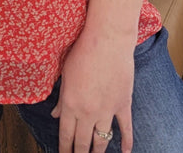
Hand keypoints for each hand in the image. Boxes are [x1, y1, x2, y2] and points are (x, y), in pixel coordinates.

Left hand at [52, 26, 135, 152]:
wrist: (108, 40)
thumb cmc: (83, 51)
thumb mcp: (65, 73)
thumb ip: (61, 97)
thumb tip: (55, 114)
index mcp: (70, 104)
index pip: (66, 135)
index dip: (64, 148)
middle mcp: (87, 112)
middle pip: (83, 142)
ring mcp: (107, 110)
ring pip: (102, 140)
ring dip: (98, 152)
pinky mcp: (123, 104)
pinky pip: (125, 128)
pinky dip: (127, 142)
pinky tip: (126, 152)